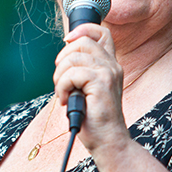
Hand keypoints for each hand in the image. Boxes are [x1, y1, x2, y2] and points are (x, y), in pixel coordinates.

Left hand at [53, 23, 130, 153]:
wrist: (108, 141)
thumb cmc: (94, 119)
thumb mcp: (87, 89)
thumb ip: (82, 71)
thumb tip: (63, 58)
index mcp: (110, 65)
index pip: (102, 32)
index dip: (82, 30)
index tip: (67, 41)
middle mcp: (112, 66)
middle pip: (82, 41)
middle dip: (63, 58)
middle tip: (61, 80)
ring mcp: (108, 73)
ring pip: (72, 58)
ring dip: (60, 77)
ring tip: (63, 94)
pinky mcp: (101, 83)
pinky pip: (71, 74)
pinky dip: (61, 87)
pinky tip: (65, 100)